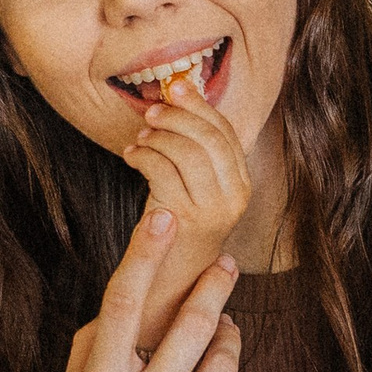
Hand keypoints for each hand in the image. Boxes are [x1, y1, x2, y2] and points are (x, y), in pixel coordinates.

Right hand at [32, 210, 244, 371]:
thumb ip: (92, 354)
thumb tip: (121, 304)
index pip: (123, 306)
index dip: (144, 255)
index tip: (164, 216)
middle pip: (193, 326)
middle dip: (215, 286)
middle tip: (226, 265)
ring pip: (224, 367)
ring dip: (228, 340)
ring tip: (225, 332)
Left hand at [120, 88, 251, 349]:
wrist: (169, 283)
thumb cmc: (176, 228)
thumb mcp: (194, 187)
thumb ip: (193, 149)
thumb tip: (178, 91)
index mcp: (241, 183)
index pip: (225, 131)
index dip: (200, 105)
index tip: (175, 87)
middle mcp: (234, 196)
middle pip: (209, 137)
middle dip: (177, 116)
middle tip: (151, 112)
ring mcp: (212, 209)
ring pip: (186, 150)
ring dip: (157, 137)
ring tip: (140, 139)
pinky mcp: (183, 218)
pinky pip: (162, 169)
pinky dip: (143, 155)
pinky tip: (131, 155)